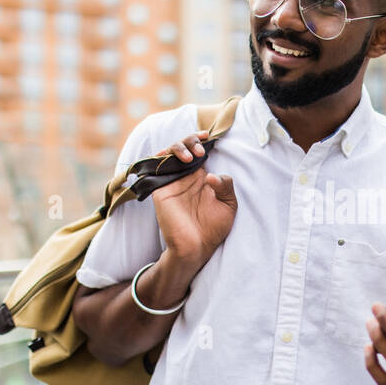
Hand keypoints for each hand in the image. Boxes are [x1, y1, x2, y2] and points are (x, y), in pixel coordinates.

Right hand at [151, 129, 236, 265]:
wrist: (197, 248)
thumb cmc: (214, 229)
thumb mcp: (229, 205)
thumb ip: (226, 186)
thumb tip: (211, 173)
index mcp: (201, 177)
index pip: (198, 151)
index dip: (200, 140)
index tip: (208, 136)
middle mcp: (185, 177)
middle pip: (183, 147)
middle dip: (191, 141)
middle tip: (200, 150)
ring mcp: (172, 182)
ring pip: (168, 153)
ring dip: (179, 147)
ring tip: (191, 157)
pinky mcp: (161, 190)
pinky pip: (157, 169)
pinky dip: (162, 158)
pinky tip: (173, 158)